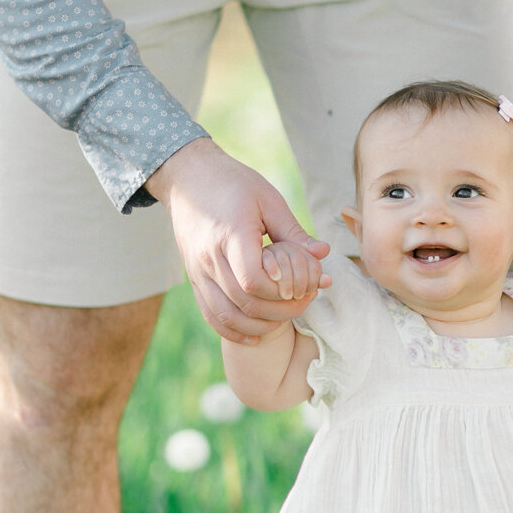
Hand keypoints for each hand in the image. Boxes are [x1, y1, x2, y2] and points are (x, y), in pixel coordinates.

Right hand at [147, 138, 329, 342]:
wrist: (189, 178)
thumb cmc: (234, 183)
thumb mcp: (269, 200)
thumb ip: (294, 232)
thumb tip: (324, 255)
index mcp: (230, 235)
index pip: (254, 281)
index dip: (280, 292)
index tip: (301, 286)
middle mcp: (210, 258)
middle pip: (244, 302)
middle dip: (278, 311)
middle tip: (303, 303)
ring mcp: (198, 271)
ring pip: (226, 315)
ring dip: (258, 325)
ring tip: (283, 320)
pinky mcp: (194, 278)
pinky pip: (210, 314)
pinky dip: (233, 330)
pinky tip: (255, 335)